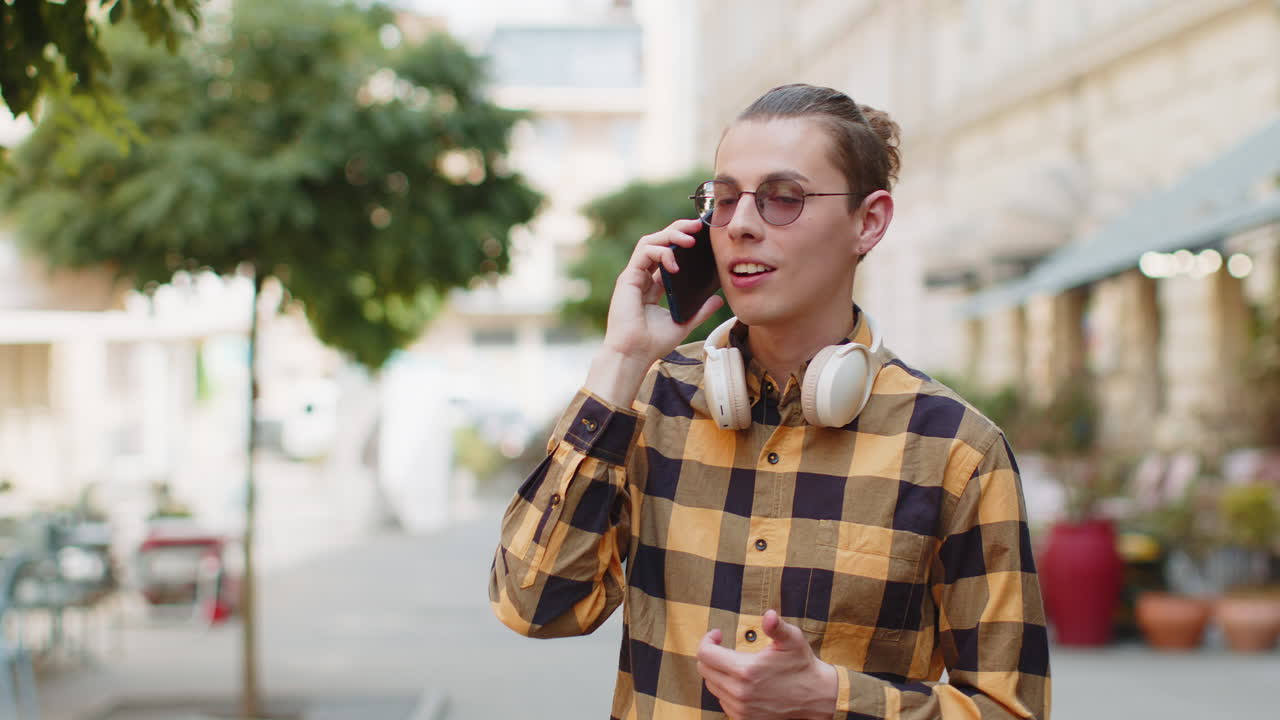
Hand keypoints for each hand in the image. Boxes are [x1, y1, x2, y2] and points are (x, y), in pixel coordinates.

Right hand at [603, 218, 724, 361]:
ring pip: (650, 242)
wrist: (634, 355)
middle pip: (659, 243)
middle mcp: (642, 277)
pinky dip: (661, 252)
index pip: (668, 255)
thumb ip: (700, 311)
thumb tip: (719, 299)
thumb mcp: (684, 323)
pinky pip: (644, 253)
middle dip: (678, 230)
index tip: (702, 237)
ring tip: (690, 238)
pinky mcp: (628, 278)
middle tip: (698, 226)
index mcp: (653, 286)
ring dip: (670, 235)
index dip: (682, 243)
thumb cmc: (653, 343)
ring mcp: (634, 276)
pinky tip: (675, 261)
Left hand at [696, 610, 837, 719]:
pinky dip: (726, 689)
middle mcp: (738, 692)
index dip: (708, 640)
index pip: (705, 654)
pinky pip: (723, 701)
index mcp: (745, 670)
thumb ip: (776, 626)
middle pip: (705, 669)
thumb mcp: (792, 640)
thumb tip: (769, 615)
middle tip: (723, 646)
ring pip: (712, 686)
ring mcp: (740, 709)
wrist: (817, 698)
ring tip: (734, 664)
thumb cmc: (802, 666)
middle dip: (711, 654)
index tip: (718, 635)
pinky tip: (741, 682)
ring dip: (718, 672)